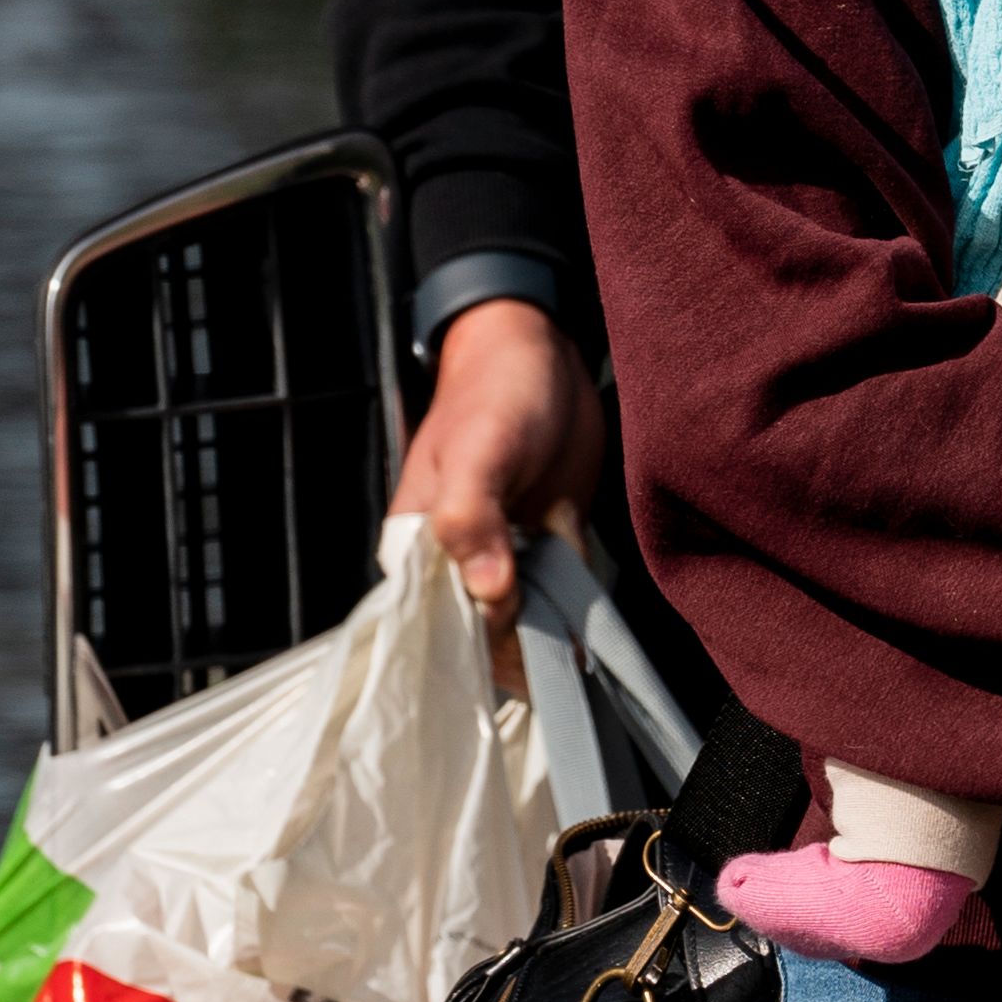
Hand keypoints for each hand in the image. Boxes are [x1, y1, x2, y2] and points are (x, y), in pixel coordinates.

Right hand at [391, 298, 602, 696]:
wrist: (543, 354)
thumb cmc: (495, 392)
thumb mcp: (478, 449)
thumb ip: (470, 518)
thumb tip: (487, 592)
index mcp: (416, 548)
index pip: (434, 627)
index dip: (474, 645)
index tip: (513, 640)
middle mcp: (454, 563)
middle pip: (482, 637)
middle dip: (519, 647)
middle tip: (553, 632)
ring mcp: (503, 560)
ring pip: (525, 626)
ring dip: (551, 635)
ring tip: (572, 626)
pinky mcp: (544, 551)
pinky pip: (558, 600)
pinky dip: (574, 612)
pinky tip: (584, 620)